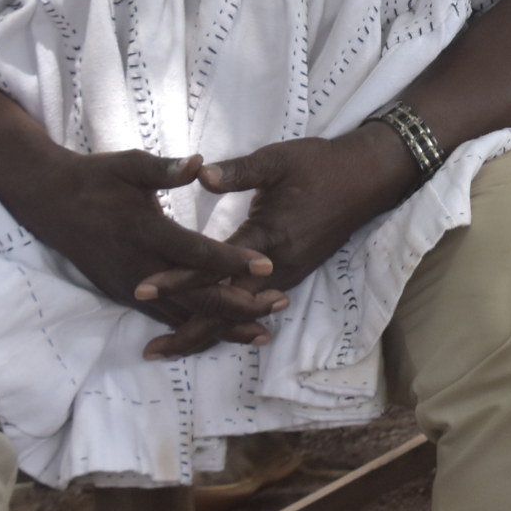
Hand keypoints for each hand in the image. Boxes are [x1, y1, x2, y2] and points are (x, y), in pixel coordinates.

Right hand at [0, 149, 285, 348]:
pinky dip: (194, 327)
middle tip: (280, 303)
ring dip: (221, 324)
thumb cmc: (95, 179)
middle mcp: (140, 267)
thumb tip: (197, 162)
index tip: (267, 265)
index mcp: (146, 232)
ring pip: (181, 315)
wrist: (48, 202)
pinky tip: (220, 334)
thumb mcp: (129, 165)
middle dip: (239, 305)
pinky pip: (164, 317)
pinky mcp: (123, 294)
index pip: (196, 253)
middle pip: (195, 296)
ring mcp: (130, 286)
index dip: (232, 261)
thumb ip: (164, 169)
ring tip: (261, 331)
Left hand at [134, 128, 418, 357]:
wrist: (367, 177)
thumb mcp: (278, 160)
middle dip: (190, 330)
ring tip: (175, 345)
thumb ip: (238, 171)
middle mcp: (277, 265)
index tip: (143, 289)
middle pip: (227, 308)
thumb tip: (199, 175)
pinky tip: (217, 328)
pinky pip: (257, 305)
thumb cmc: (320, 165)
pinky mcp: (294, 272)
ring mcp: (288, 273)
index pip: (215, 266)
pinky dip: (233, 321)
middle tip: (151, 350)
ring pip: (242, 313)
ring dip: (209, 331)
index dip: (178, 279)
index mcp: (267, 236)